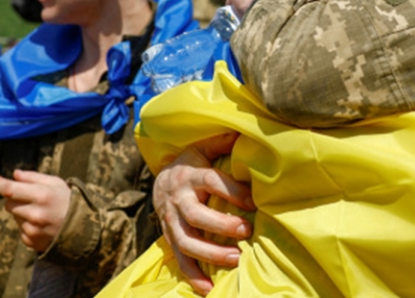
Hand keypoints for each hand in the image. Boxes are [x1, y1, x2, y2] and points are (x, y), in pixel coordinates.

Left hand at [0, 170, 70, 251]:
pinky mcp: (31, 241)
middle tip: (31, 199)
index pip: (10, 189)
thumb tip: (15, 175)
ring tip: (41, 213)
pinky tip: (41, 224)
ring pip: (14, 216)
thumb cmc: (67, 201)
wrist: (83, 229)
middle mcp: (36, 214)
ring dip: (22, 212)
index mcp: (42, 196)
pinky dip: (26, 225)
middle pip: (9, 203)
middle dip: (15, 199)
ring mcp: (33, 230)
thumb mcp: (55, 183)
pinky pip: (20, 229)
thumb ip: (33, 177)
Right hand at [153, 133, 254, 294]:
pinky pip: (180, 259)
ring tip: (237, 260)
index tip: (253, 201)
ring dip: (211, 253)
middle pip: (197, 215)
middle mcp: (178, 198)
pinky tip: (209, 289)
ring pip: (187, 241)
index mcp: (190, 173)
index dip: (232, 191)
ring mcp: (171, 220)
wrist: (161, 180)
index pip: (211, 181)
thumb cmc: (192, 163)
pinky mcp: (170, 237)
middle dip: (221, 226)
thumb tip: (246, 131)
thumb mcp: (202, 146)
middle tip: (247, 232)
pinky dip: (193, 276)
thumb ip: (222, 141)